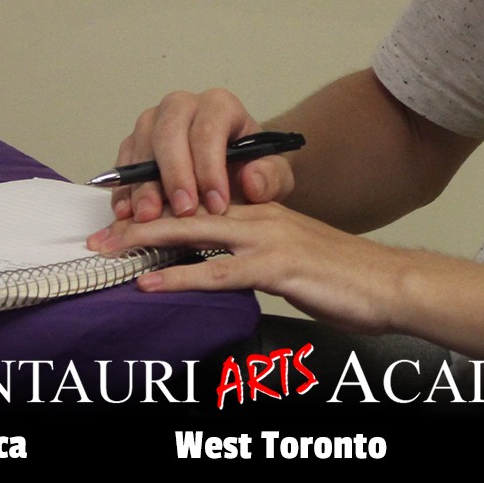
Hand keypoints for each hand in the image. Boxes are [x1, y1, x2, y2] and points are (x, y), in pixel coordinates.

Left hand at [91, 202, 402, 334]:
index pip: (197, 201)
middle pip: (184, 209)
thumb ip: (252, 253)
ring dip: (145, 241)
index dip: (156, 208)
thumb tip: (216, 266)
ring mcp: (266, 238)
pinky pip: (217, 270)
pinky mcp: (276, 266)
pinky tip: (150, 283)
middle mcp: (257, 215)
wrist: (388, 282)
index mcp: (259, 209)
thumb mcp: (289, 256)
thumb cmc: (342, 275)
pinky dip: (178, 276)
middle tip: (95, 235)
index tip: (118, 222)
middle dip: (136, 220)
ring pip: (192, 231)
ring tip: (107, 250)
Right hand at [107, 89, 295, 222]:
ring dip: (143, 183)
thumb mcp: (273, 175)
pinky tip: (127, 215)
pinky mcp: (133, 146)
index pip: (208, 129)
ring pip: (140, 144)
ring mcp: (152, 123)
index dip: (210, 167)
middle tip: (183, 211)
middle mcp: (181, 106)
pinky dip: (124, 190)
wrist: (231, 176)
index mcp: (219, 106)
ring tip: (150, 217)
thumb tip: (251, 182)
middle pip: (168, 130)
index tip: (217, 205)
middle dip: (174, 173)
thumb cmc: (250, 169)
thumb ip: (270, 177)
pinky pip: (122, 164)